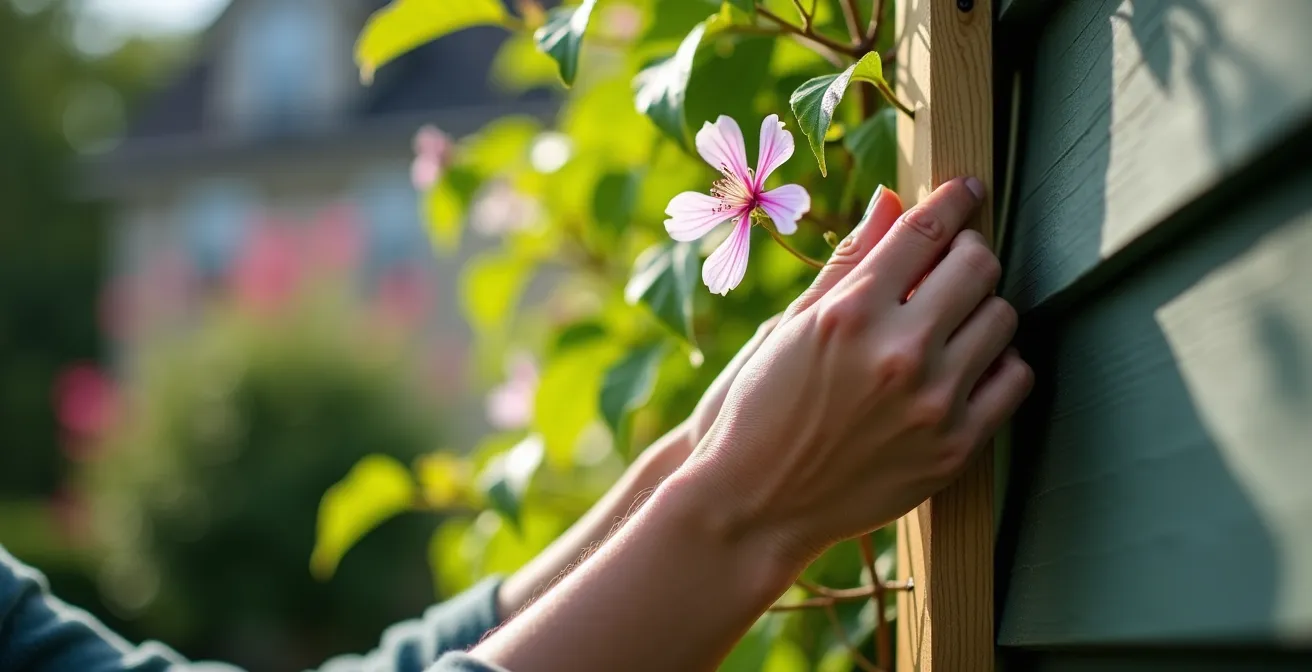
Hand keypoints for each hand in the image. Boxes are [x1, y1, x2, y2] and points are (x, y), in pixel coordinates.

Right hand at [471, 180, 1030, 671]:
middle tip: (951, 265)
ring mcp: (932, 403)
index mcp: (850, 312)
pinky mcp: (954, 448)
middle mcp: (898, 352)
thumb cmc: (758, 409)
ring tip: (950, 325)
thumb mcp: (791, 326)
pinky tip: (965, 367)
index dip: (955, 199)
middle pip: (979, 266)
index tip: (967, 191)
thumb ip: (849, 261)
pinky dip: (998, 364)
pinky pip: (1015, 379)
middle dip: (969, 254)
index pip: (927, 229)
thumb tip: (891, 199)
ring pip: (1003, 318)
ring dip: (982, 309)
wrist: (752, 505)